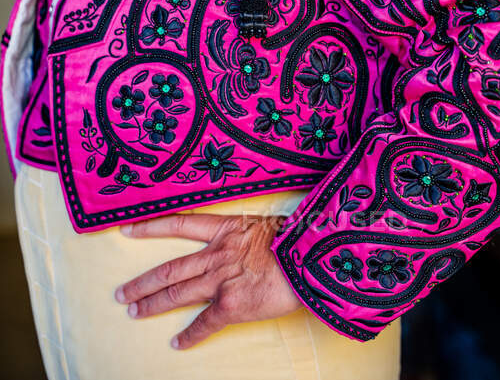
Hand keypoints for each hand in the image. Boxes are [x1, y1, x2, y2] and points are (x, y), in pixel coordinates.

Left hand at [114, 214, 301, 349]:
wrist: (310, 259)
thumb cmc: (295, 239)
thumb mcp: (265, 224)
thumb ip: (244, 233)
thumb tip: (241, 238)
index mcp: (225, 229)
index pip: (179, 225)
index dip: (151, 227)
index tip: (127, 230)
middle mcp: (216, 254)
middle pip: (169, 269)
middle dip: (142, 282)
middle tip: (121, 293)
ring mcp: (221, 280)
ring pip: (176, 293)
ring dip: (152, 304)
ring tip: (133, 311)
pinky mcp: (231, 306)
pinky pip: (204, 324)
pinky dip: (189, 336)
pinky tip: (177, 343)